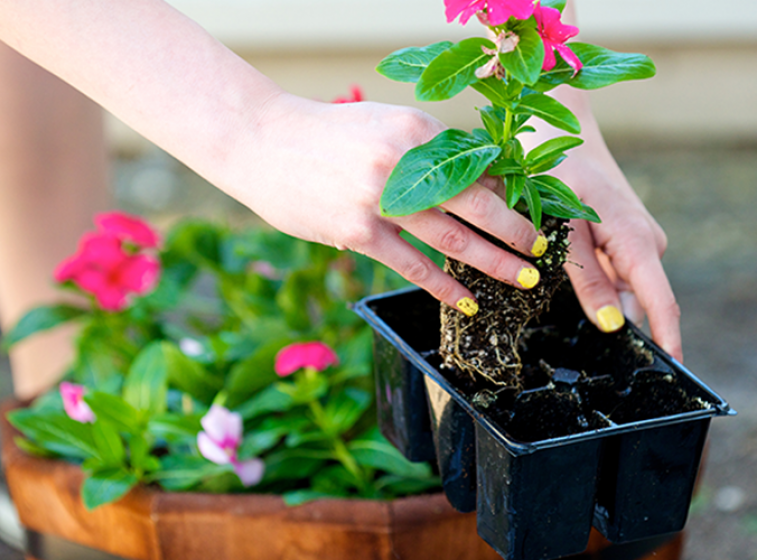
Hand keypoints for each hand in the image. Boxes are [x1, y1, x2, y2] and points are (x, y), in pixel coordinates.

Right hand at [226, 92, 547, 315]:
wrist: (264, 143)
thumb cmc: (329, 134)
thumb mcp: (385, 124)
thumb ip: (427, 151)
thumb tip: (478, 183)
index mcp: (417, 130)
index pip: (478, 168)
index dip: (511, 195)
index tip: (532, 215)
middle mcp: (403, 164)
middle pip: (477, 205)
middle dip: (516, 232)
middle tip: (541, 253)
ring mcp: (379, 200)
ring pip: (451, 239)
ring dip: (491, 262)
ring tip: (519, 278)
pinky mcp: (356, 232)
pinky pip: (410, 265)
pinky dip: (442, 284)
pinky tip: (465, 299)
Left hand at [550, 146, 681, 361]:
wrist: (560, 131)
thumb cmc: (557, 172)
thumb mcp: (563, 229)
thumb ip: (586, 277)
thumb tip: (610, 323)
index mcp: (635, 240)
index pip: (660, 301)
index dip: (666, 337)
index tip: (672, 367)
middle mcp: (645, 242)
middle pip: (637, 299)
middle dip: (618, 322)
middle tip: (584, 338)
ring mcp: (636, 239)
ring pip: (622, 285)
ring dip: (601, 296)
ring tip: (566, 283)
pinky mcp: (624, 236)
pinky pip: (615, 270)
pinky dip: (597, 279)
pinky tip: (570, 270)